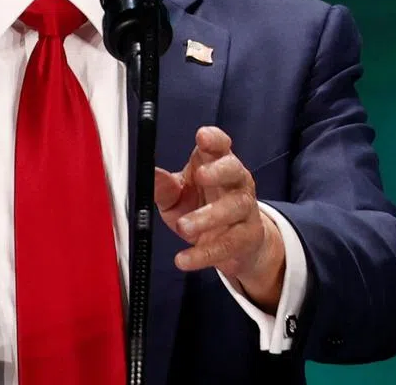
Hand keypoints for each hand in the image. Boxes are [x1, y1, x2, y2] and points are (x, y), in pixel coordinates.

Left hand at [153, 126, 285, 311]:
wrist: (234, 244)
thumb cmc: (201, 208)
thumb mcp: (178, 195)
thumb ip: (164, 186)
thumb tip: (147, 174)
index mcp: (217, 164)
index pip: (221, 145)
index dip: (214, 139)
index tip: (202, 137)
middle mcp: (236, 182)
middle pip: (234, 169)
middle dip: (218, 171)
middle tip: (200, 175)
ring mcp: (245, 209)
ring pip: (233, 208)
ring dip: (208, 216)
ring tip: (183, 226)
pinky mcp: (247, 237)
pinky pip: (228, 244)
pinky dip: (204, 253)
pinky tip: (184, 259)